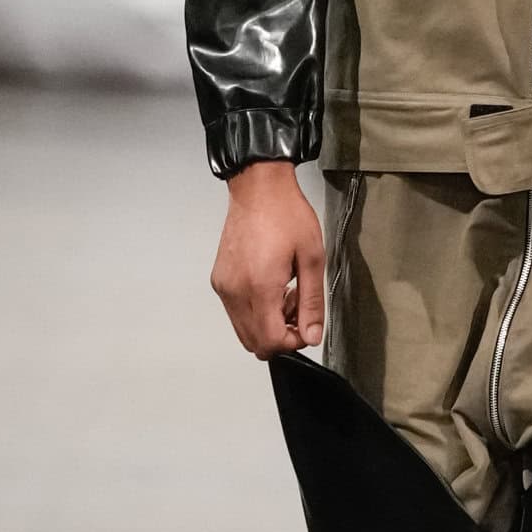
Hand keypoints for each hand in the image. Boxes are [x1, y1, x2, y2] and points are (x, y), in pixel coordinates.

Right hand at [209, 160, 326, 357]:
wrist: (258, 188)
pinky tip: (271, 287)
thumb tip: (312, 335)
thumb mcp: (312, 258)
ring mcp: (224, 287)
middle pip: (254, 343)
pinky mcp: (219, 281)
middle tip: (298, 309)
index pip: (271, 341)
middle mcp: (235, 291)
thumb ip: (312, 302)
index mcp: (259, 287)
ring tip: (286, 295)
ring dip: (267, 324)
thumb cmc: (286, 215)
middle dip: (281, 335)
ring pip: (243, 331)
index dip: (293, 343)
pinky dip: (254, 311)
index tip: (306, 327)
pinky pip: (235, 313)